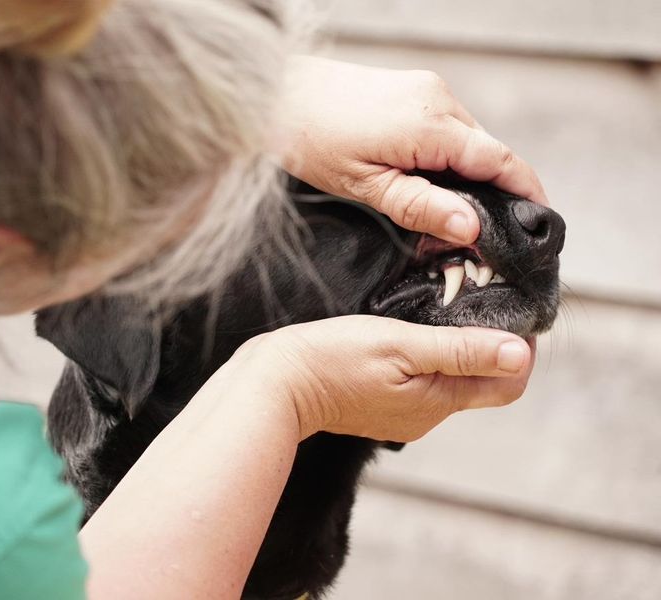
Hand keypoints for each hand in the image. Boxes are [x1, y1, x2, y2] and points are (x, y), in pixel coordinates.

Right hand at [229, 316, 534, 441]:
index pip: (510, 384)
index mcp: (439, 402)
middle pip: (483, 381)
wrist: (277, 384)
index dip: (519, 348)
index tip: (509, 308)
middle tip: (475, 298)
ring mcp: (406, 413)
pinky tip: (411, 331)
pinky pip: (424, 382)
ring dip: (458, 347)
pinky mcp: (385, 405)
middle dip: (490, 344)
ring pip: (453, 379)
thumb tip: (520, 353)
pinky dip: (429, 357)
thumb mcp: (400, 344)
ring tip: (442, 308)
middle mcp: (429, 415)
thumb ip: (460, 350)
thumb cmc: (332, 358)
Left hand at [281, 56, 547, 245]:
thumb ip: (422, 207)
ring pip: (468, 142)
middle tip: (488, 235)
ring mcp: (428, 90)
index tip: (539, 223)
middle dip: (495, 193)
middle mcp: (439, 100)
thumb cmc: (310, 139)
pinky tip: (428, 182)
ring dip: (468, 176)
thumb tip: (472, 228)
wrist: (275, 96)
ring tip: (451, 214)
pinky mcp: (415, 91)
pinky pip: (447, 129)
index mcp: (432, 125)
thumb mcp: (366, 186)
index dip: (526, 193)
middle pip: (488, 153)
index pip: (500, 161)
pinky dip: (448, 158)